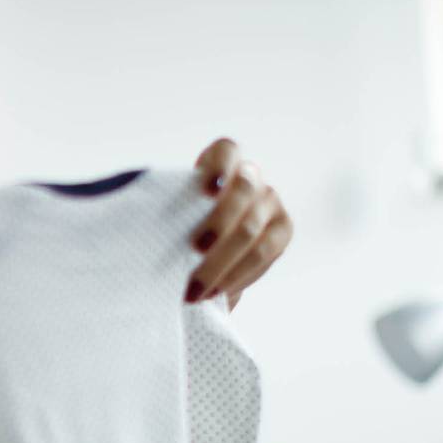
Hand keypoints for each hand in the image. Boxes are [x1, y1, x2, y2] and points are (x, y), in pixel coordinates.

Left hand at [185, 138, 293, 308]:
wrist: (210, 253)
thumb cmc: (183, 228)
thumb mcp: (177, 215)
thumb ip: (178, 214)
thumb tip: (158, 235)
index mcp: (222, 161)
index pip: (226, 151)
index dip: (219, 167)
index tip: (208, 191)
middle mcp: (251, 176)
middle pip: (242, 191)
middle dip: (218, 223)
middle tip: (194, 250)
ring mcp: (271, 200)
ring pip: (250, 228)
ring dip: (220, 262)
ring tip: (195, 288)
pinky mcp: (284, 228)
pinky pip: (264, 252)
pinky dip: (238, 274)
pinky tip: (216, 290)